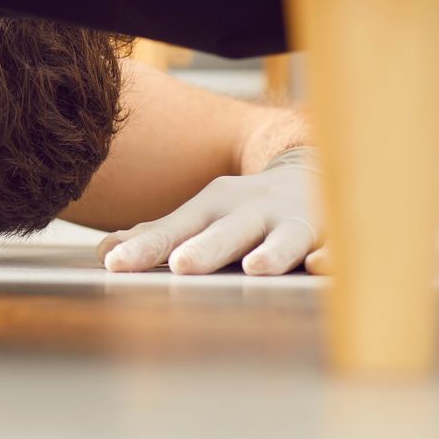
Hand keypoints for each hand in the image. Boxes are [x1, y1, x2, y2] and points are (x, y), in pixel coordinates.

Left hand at [96, 155, 327, 276]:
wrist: (312, 171)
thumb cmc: (244, 208)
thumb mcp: (201, 215)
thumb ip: (157, 236)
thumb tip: (104, 253)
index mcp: (213, 208)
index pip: (174, 230)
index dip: (145, 247)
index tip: (114, 264)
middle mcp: (250, 211)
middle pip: (226, 232)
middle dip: (206, 248)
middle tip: (183, 265)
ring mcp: (292, 220)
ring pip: (283, 237)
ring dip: (271, 251)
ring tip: (256, 268)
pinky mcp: (331, 233)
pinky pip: (334, 244)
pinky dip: (329, 254)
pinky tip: (320, 264)